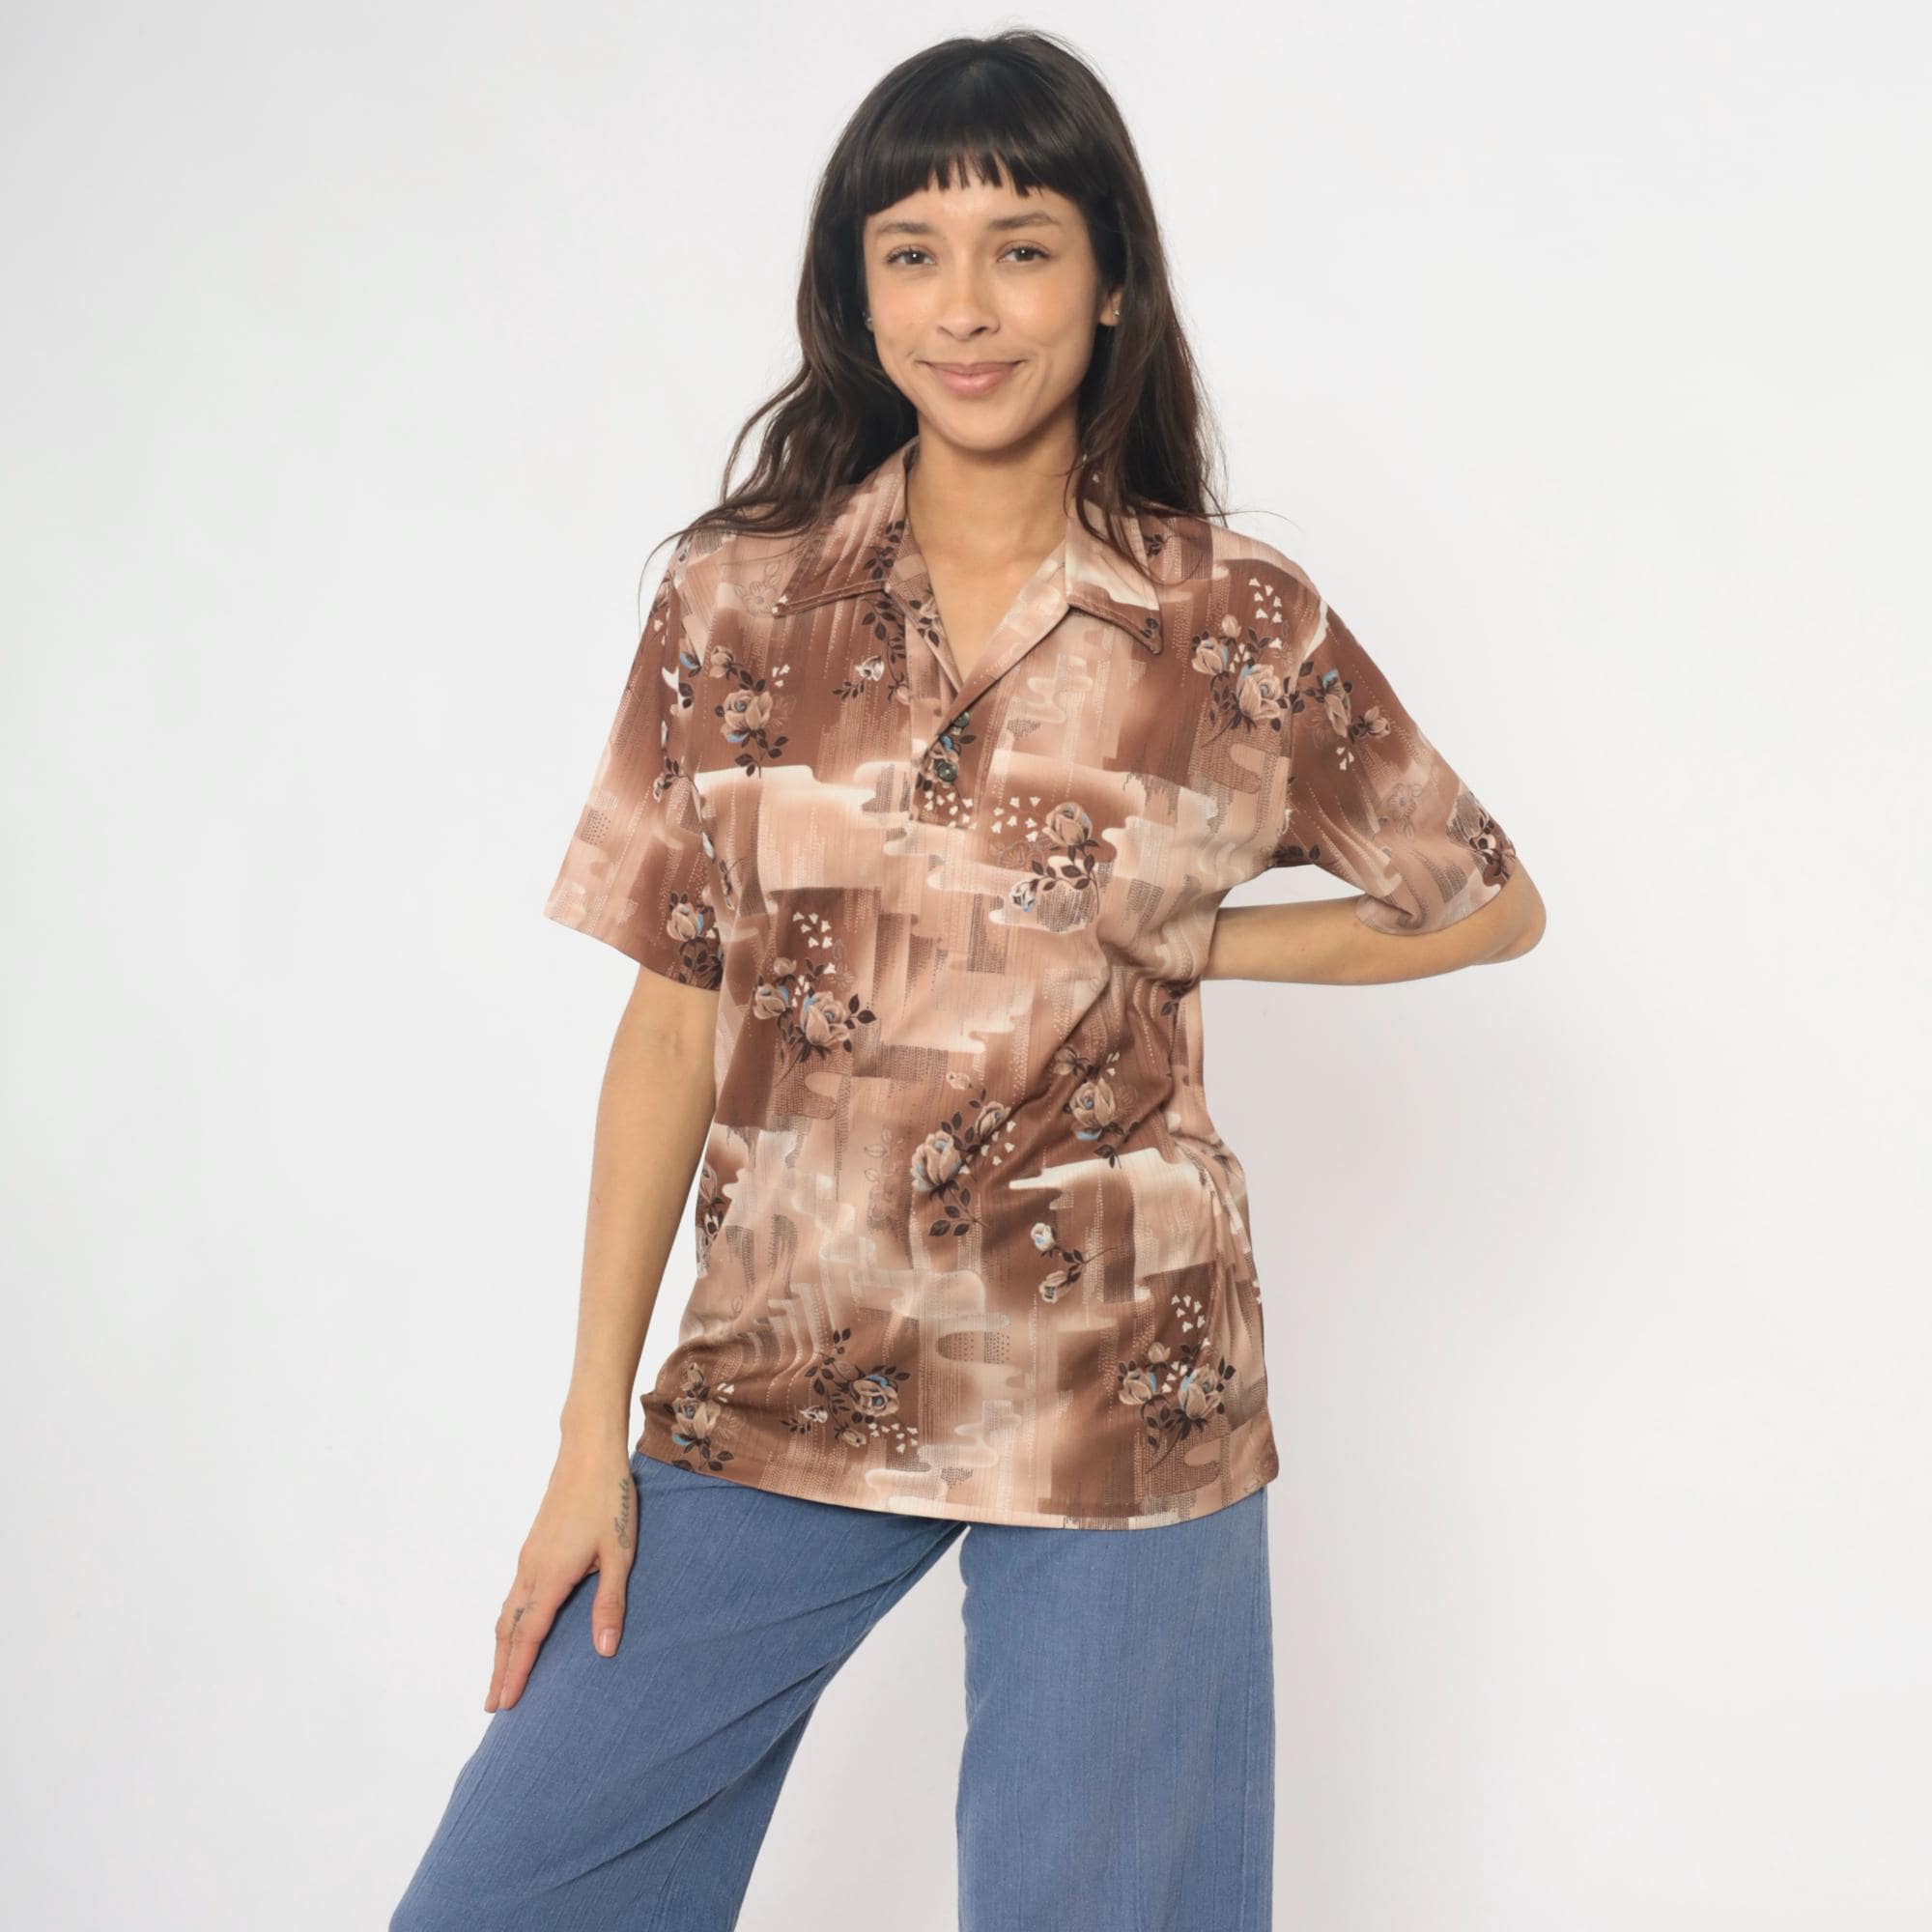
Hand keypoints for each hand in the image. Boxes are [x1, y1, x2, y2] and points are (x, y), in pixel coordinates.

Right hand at [484, 1442, 639, 1711]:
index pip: (529, 1635)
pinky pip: (514, 1593)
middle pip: (508, 1630)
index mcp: (551, 1575)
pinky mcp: (534, 1546)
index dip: (517, 1672)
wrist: (589, 1451)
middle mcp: (531, 1569)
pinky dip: (508, 1621)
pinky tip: (516, 1627)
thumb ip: (610, 1602)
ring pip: (507, 1611)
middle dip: (499, 1668)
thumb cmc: (609, 1500)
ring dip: (501, 1646)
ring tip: (498, 1675)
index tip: (506, 1704)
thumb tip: (604, 1651)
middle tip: (491, 1706)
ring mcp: (529, 1556)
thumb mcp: (620, 1554)